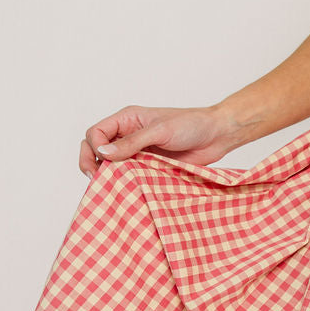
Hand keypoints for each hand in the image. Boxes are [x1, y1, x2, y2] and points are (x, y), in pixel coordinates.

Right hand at [79, 104, 239, 176]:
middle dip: (92, 163)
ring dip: (108, 175)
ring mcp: (137, 152)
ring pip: (111, 165)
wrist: (217, 136)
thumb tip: (104, 152)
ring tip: (112, 187)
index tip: (105, 160)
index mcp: (127, 119)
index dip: (94, 147)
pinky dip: (124, 184)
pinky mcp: (148, 167)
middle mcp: (128, 135)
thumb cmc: (191, 125)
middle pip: (96, 149)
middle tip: (97, 179)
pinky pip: (129, 176)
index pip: (95, 133)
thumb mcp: (160, 130)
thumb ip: (132, 142)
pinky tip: (127, 191)